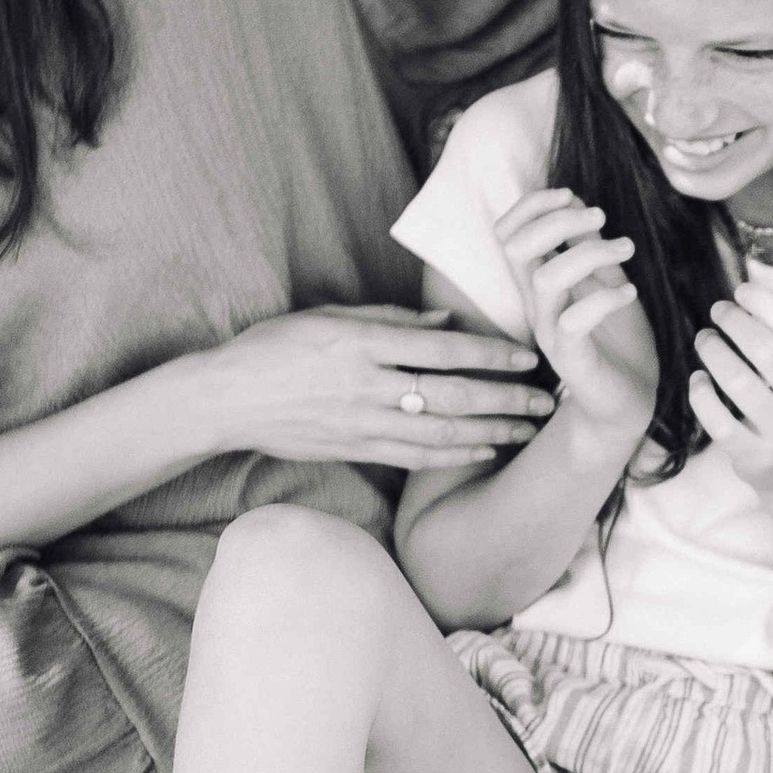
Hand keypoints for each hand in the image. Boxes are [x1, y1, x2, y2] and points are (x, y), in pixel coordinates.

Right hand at [195, 304, 554, 468]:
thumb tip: (446, 324)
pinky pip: (414, 456)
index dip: (490, 354)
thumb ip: (390, 320)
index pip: (442, 350)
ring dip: (491, 432)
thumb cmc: (276, 346)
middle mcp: (367, 386)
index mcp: (362, 343)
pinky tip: (485, 451)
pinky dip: (454, 456)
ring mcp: (361, 423)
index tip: (528, 356)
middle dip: (505, 399)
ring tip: (528, 430)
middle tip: (546, 402)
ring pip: (441, 433)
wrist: (226, 398)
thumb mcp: (329, 316)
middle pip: (452, 396)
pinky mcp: (354, 450)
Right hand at [496, 188, 657, 436]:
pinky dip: (605, 298)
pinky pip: (573, 321)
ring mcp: (549, 333)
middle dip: (557, 221)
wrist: (629, 403)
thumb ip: (589, 247)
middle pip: (517, 248)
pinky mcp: (571, 359)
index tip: (572, 195)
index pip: (508, 232)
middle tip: (600, 217)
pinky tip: (630, 293)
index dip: (532, 205)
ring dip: (590, 252)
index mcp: (538, 283)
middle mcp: (536, 305)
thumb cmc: (617, 341)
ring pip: (546, 278)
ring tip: (627, 248)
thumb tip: (580, 205)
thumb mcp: (605, 280)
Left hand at [689, 287, 772, 488]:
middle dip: (736, 322)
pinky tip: (698, 379)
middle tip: (718, 310)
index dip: (768, 304)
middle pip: (768, 352)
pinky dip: (701, 394)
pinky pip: (718, 421)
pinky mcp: (755, 456)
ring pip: (739, 383)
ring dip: (714, 351)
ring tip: (704, 338)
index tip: (743, 291)